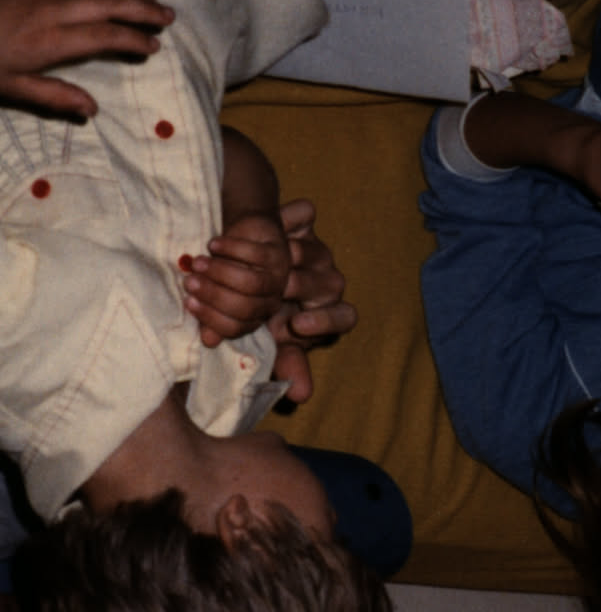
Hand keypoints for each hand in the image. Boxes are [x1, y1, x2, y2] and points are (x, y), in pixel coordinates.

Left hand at [0, 0, 173, 116]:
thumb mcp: (10, 88)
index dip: (134, 39)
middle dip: (143, 8)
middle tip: (168, 17)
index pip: (106, 36)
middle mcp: (53, 7)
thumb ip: (53, 96)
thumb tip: (92, 111)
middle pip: (110, 2)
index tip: (153, 46)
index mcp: (51, 40)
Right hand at [182, 211, 291, 345]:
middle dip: (213, 295)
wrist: (248, 231)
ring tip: (197, 263)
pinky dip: (230, 249)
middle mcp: (271, 300)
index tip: (188, 301)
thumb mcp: (216, 290)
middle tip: (189, 281)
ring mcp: (278, 276)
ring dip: (220, 273)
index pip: (235, 327)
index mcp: (256, 316)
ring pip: (251, 283)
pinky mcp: (279, 252)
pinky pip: (255, 254)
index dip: (210, 317)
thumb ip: (212, 316)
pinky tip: (212, 244)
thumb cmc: (228, 264)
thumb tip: (208, 341)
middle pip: (244, 307)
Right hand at [265, 198, 356, 403]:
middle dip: (305, 285)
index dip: (326, 320)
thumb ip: (287, 363)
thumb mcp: (273, 341)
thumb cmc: (265, 314)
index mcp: (328, 312)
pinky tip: (271, 226)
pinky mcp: (302, 220)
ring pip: (317, 250)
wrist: (244, 271)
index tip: (298, 326)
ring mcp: (317, 249)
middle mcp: (327, 280)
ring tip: (271, 260)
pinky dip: (289, 219)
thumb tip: (301, 396)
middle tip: (280, 288)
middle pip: (330, 282)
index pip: (345, 317)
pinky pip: (304, 215)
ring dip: (294, 255)